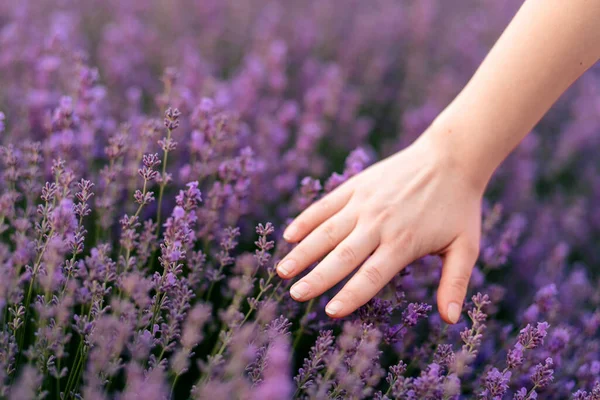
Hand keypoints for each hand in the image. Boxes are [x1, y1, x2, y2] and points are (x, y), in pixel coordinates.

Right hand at [276, 129, 483, 322]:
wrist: (451, 157)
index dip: (350, 295)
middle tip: (295, 296)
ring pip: (327, 231)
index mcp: (404, 242)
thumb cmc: (459, 205)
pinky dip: (306, 220)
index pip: (371, 276)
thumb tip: (451, 320)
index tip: (331, 312)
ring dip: (303, 252)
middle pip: (342, 256)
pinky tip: (289, 235)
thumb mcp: (466, 246)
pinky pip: (326, 205)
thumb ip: (455, 282)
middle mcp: (379, 223)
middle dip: (316, 278)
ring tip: (283, 270)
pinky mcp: (356, 185)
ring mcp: (364, 202)